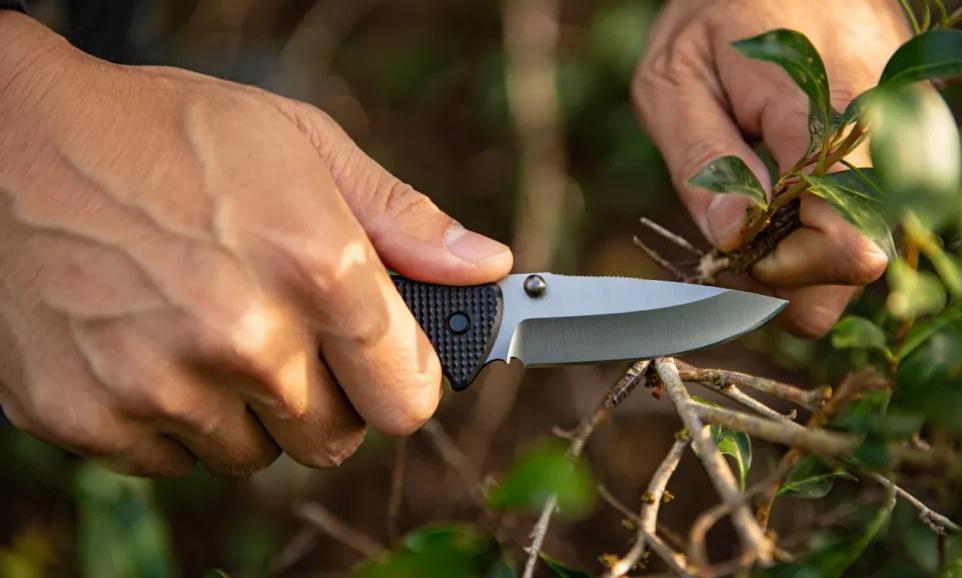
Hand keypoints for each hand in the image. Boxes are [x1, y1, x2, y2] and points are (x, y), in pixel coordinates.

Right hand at [0, 12, 511, 476]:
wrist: (13, 142)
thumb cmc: (168, 134)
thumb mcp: (300, 144)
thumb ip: (404, 218)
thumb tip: (487, 267)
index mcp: (317, 268)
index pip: (409, 398)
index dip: (401, 381)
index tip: (384, 363)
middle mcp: (247, 338)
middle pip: (333, 438)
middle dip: (322, 393)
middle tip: (283, 328)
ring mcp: (163, 386)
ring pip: (252, 454)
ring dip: (244, 407)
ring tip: (206, 324)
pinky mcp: (90, 417)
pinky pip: (173, 459)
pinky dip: (173, 417)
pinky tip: (150, 344)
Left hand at [632, 0, 910, 336]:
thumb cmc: (717, 17)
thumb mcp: (676, 80)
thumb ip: (701, 160)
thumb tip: (732, 237)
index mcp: (826, 116)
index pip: (845, 242)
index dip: (785, 267)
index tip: (734, 246)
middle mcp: (883, 132)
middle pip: (863, 261)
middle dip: (794, 271)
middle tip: (739, 235)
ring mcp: (902, 136)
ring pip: (870, 245)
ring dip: (808, 251)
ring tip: (759, 209)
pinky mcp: (902, 141)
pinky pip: (869, 216)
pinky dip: (824, 225)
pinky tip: (786, 194)